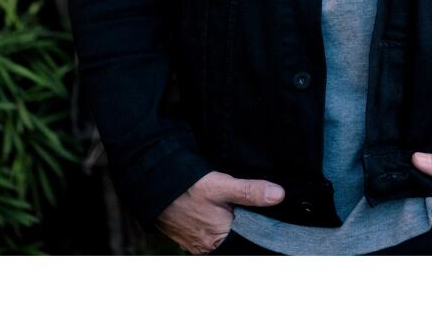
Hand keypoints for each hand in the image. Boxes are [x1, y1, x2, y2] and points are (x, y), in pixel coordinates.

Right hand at [154, 171, 284, 253]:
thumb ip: (250, 192)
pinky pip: (207, 234)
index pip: (247, 241)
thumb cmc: (187, 187)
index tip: (268, 218)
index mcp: (218, 240)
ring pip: (220, 237)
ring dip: (228, 225)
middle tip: (249, 209)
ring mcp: (194, 243)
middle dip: (244, 227)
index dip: (259, 229)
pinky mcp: (186, 236)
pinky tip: (215, 212)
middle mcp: (206, 247)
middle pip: (234, 240)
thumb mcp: (222, 186)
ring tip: (232, 209)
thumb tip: (279, 195)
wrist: (153, 184)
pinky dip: (215, 225)